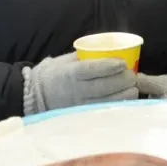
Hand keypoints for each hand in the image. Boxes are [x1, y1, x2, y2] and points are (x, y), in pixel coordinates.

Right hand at [22, 52, 137, 114]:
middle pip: (105, 86)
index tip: (123, 63)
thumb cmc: (53, 74)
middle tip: (132, 75)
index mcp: (71, 73)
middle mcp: (76, 90)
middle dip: (124, 80)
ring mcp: (80, 105)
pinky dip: (119, 105)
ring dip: (125, 94)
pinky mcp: (83, 115)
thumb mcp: (65, 60)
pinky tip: (126, 99)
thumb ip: (85, 56)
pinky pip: (105, 111)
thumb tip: (109, 50)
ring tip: (133, 87)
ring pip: (108, 101)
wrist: (33, 97)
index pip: (93, 70)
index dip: (110, 66)